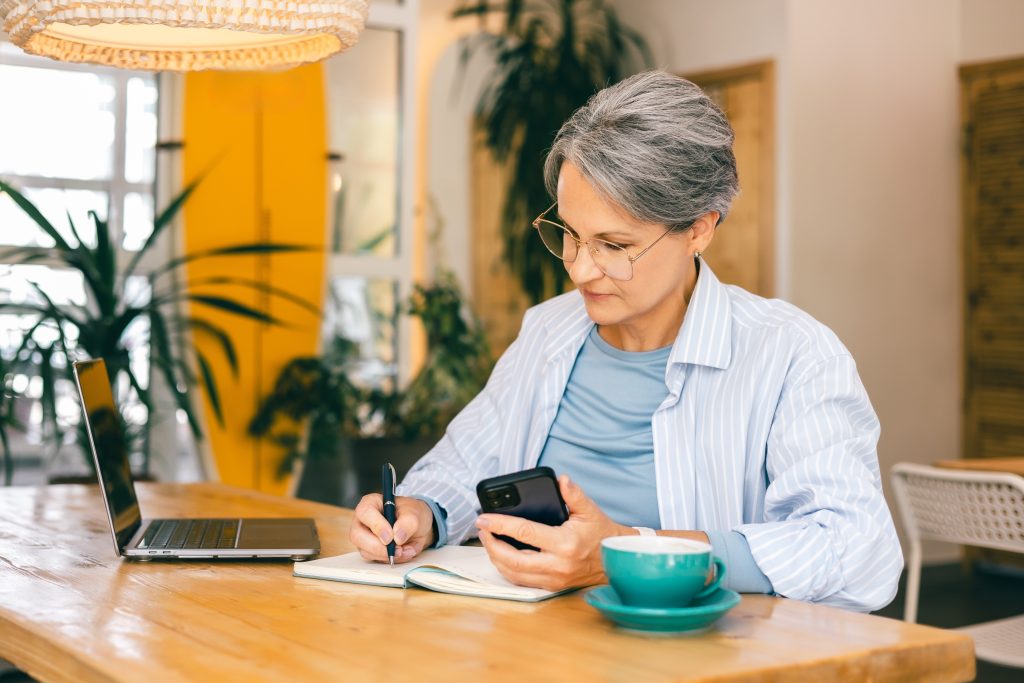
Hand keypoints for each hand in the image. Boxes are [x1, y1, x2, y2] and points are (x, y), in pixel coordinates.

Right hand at [349, 494, 435, 562]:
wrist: (417, 527)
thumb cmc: (412, 514)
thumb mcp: (415, 513)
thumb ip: (408, 523)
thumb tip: (398, 537)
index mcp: (371, 503)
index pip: (365, 512)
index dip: (376, 526)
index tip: (390, 537)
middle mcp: (363, 520)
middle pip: (357, 536)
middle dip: (378, 547)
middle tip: (397, 550)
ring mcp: (363, 536)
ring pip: (365, 551)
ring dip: (386, 555)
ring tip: (405, 550)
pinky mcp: (368, 550)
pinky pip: (373, 559)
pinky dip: (389, 559)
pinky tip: (402, 553)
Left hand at [475, 475, 631, 590]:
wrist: (616, 560)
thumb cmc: (601, 534)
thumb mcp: (590, 510)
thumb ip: (573, 494)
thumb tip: (561, 480)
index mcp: (565, 543)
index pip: (524, 533)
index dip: (501, 524)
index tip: (484, 518)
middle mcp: (557, 565)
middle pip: (512, 559)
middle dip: (491, 544)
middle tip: (482, 529)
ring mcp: (554, 579)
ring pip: (514, 574)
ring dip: (495, 558)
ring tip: (488, 541)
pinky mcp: (552, 586)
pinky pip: (522, 581)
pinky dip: (507, 569)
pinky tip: (500, 556)